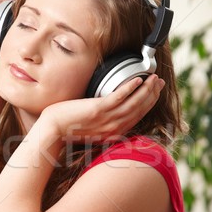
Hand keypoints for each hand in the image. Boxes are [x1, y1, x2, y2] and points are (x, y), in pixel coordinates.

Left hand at [41, 74, 164, 141]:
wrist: (53, 131)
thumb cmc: (68, 128)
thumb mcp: (92, 128)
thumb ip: (104, 120)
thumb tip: (110, 108)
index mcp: (114, 133)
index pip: (138, 116)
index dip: (149, 102)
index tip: (155, 91)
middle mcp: (114, 128)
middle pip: (139, 109)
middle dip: (152, 94)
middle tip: (159, 81)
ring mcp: (107, 120)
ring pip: (133, 104)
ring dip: (145, 90)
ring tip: (153, 78)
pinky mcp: (97, 110)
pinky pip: (119, 98)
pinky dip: (130, 88)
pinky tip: (137, 80)